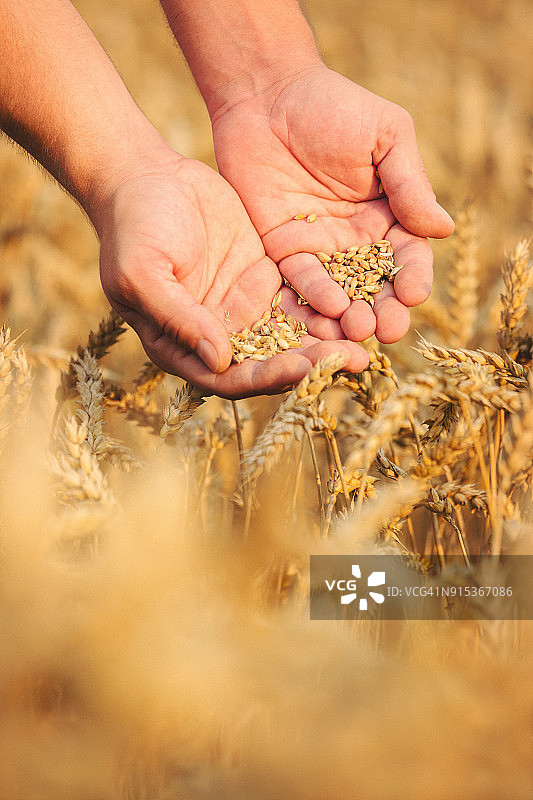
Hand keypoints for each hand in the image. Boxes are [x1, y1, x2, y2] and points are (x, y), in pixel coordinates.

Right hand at [95, 149, 368, 397]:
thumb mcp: (143, 273)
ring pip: (293, 334)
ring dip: (329, 338)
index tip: (307, 367)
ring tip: (369, 335)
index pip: (233, 377)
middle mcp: (221, 336)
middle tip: (355, 359)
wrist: (144, 176)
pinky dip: (329, 303)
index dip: (270, 376)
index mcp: (186, 347)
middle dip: (313, 363)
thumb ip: (179, 317)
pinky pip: (302, 297)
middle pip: (272, 362)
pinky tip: (360, 300)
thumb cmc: (132, 228)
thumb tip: (220, 360)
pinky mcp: (266, 278)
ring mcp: (245, 308)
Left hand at [211, 65, 454, 343]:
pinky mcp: (283, 251)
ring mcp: (320, 249)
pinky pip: (300, 283)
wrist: (268, 97)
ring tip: (357, 331)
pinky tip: (325, 313)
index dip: (414, 278)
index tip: (413, 295)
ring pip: (340, 293)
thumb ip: (410, 184)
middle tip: (387, 331)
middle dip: (384, 310)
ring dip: (350, 316)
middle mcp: (357, 240)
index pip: (408, 257)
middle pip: (376, 286)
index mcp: (390, 215)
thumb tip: (443, 230)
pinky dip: (312, 300)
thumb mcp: (386, 136)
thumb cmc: (335, 107)